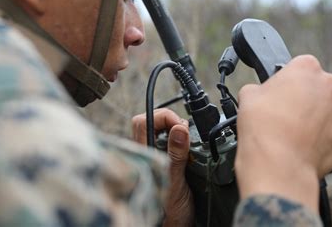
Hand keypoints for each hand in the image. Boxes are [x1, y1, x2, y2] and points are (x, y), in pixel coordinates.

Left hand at [132, 108, 193, 226]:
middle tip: (186, 132)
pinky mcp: (163, 162)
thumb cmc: (169, 212)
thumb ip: (176, 156)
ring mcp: (153, 156)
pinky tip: (188, 150)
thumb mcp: (176, 183)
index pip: (143, 121)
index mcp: (143, 156)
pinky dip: (179, 141)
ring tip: (188, 141)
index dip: (162, 117)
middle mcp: (145, 153)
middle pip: (150, 122)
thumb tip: (179, 128)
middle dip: (170, 121)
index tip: (181, 125)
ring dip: (176, 131)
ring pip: (159, 131)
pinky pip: (168, 143)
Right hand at [235, 55, 331, 211]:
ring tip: (289, 130)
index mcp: (306, 67)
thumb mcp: (248, 95)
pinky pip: (330, 130)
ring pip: (325, 109)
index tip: (277, 92)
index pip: (298, 66)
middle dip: (302, 96)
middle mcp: (329, 85)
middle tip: (281, 111)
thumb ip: (259, 88)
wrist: (278, 163)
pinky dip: (318, 135)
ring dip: (311, 116)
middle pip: (316, 86)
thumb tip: (259, 94)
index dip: (286, 80)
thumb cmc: (263, 126)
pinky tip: (299, 142)